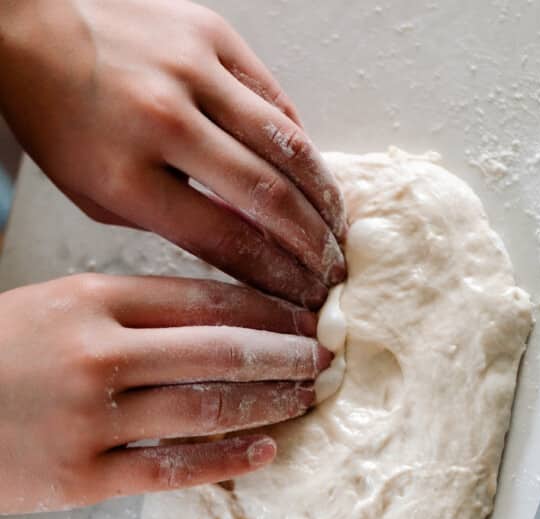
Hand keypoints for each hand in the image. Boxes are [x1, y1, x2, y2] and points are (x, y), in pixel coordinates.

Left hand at [0, 0, 345, 307]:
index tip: (303, 301)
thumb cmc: (63, 121)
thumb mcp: (102, 197)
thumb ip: (173, 226)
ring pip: (287, 144)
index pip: (227, 241)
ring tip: (339, 231)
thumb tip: (251, 253)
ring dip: (324, 197)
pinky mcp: (212, 34)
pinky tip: (313, 177)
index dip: (277, 278)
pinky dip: (301, 143)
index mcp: (128, 175)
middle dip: (313, 247)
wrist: (31, 28)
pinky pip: (275, 98)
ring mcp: (192, 70)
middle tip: (333, 275)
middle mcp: (165, 120)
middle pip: (268, 197)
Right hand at [0, 274, 330, 513]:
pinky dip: (227, 460)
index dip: (266, 306)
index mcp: (90, 301)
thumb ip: (128, 307)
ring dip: (269, 402)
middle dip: (284, 351)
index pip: (202, 297)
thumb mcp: (55, 306)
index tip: (306, 311)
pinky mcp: (85, 478)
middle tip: (327, 354)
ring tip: (307, 397)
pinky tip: (266, 452)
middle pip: (218, 349)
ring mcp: (92, 420)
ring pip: (206, 408)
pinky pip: (174, 468)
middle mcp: (98, 355)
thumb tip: (215, 315)